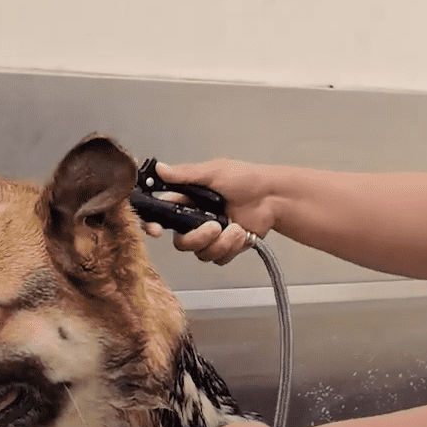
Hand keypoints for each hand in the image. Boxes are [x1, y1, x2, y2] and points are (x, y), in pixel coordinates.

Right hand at [140, 159, 276, 265]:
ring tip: (236, 228)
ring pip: (201, 254)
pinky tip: (242, 233)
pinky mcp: (226, 247)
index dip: (153, 226)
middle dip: (197, 238)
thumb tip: (160, 168)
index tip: (156, 231)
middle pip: (181, 243)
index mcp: (188, 201)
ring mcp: (211, 236)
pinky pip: (218, 259)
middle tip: (214, 227)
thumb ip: (186, 175)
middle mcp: (196, 221)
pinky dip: (231, 247)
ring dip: (220, 242)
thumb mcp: (214, 172)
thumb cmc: (246, 179)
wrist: (273, 197)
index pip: (161, 216)